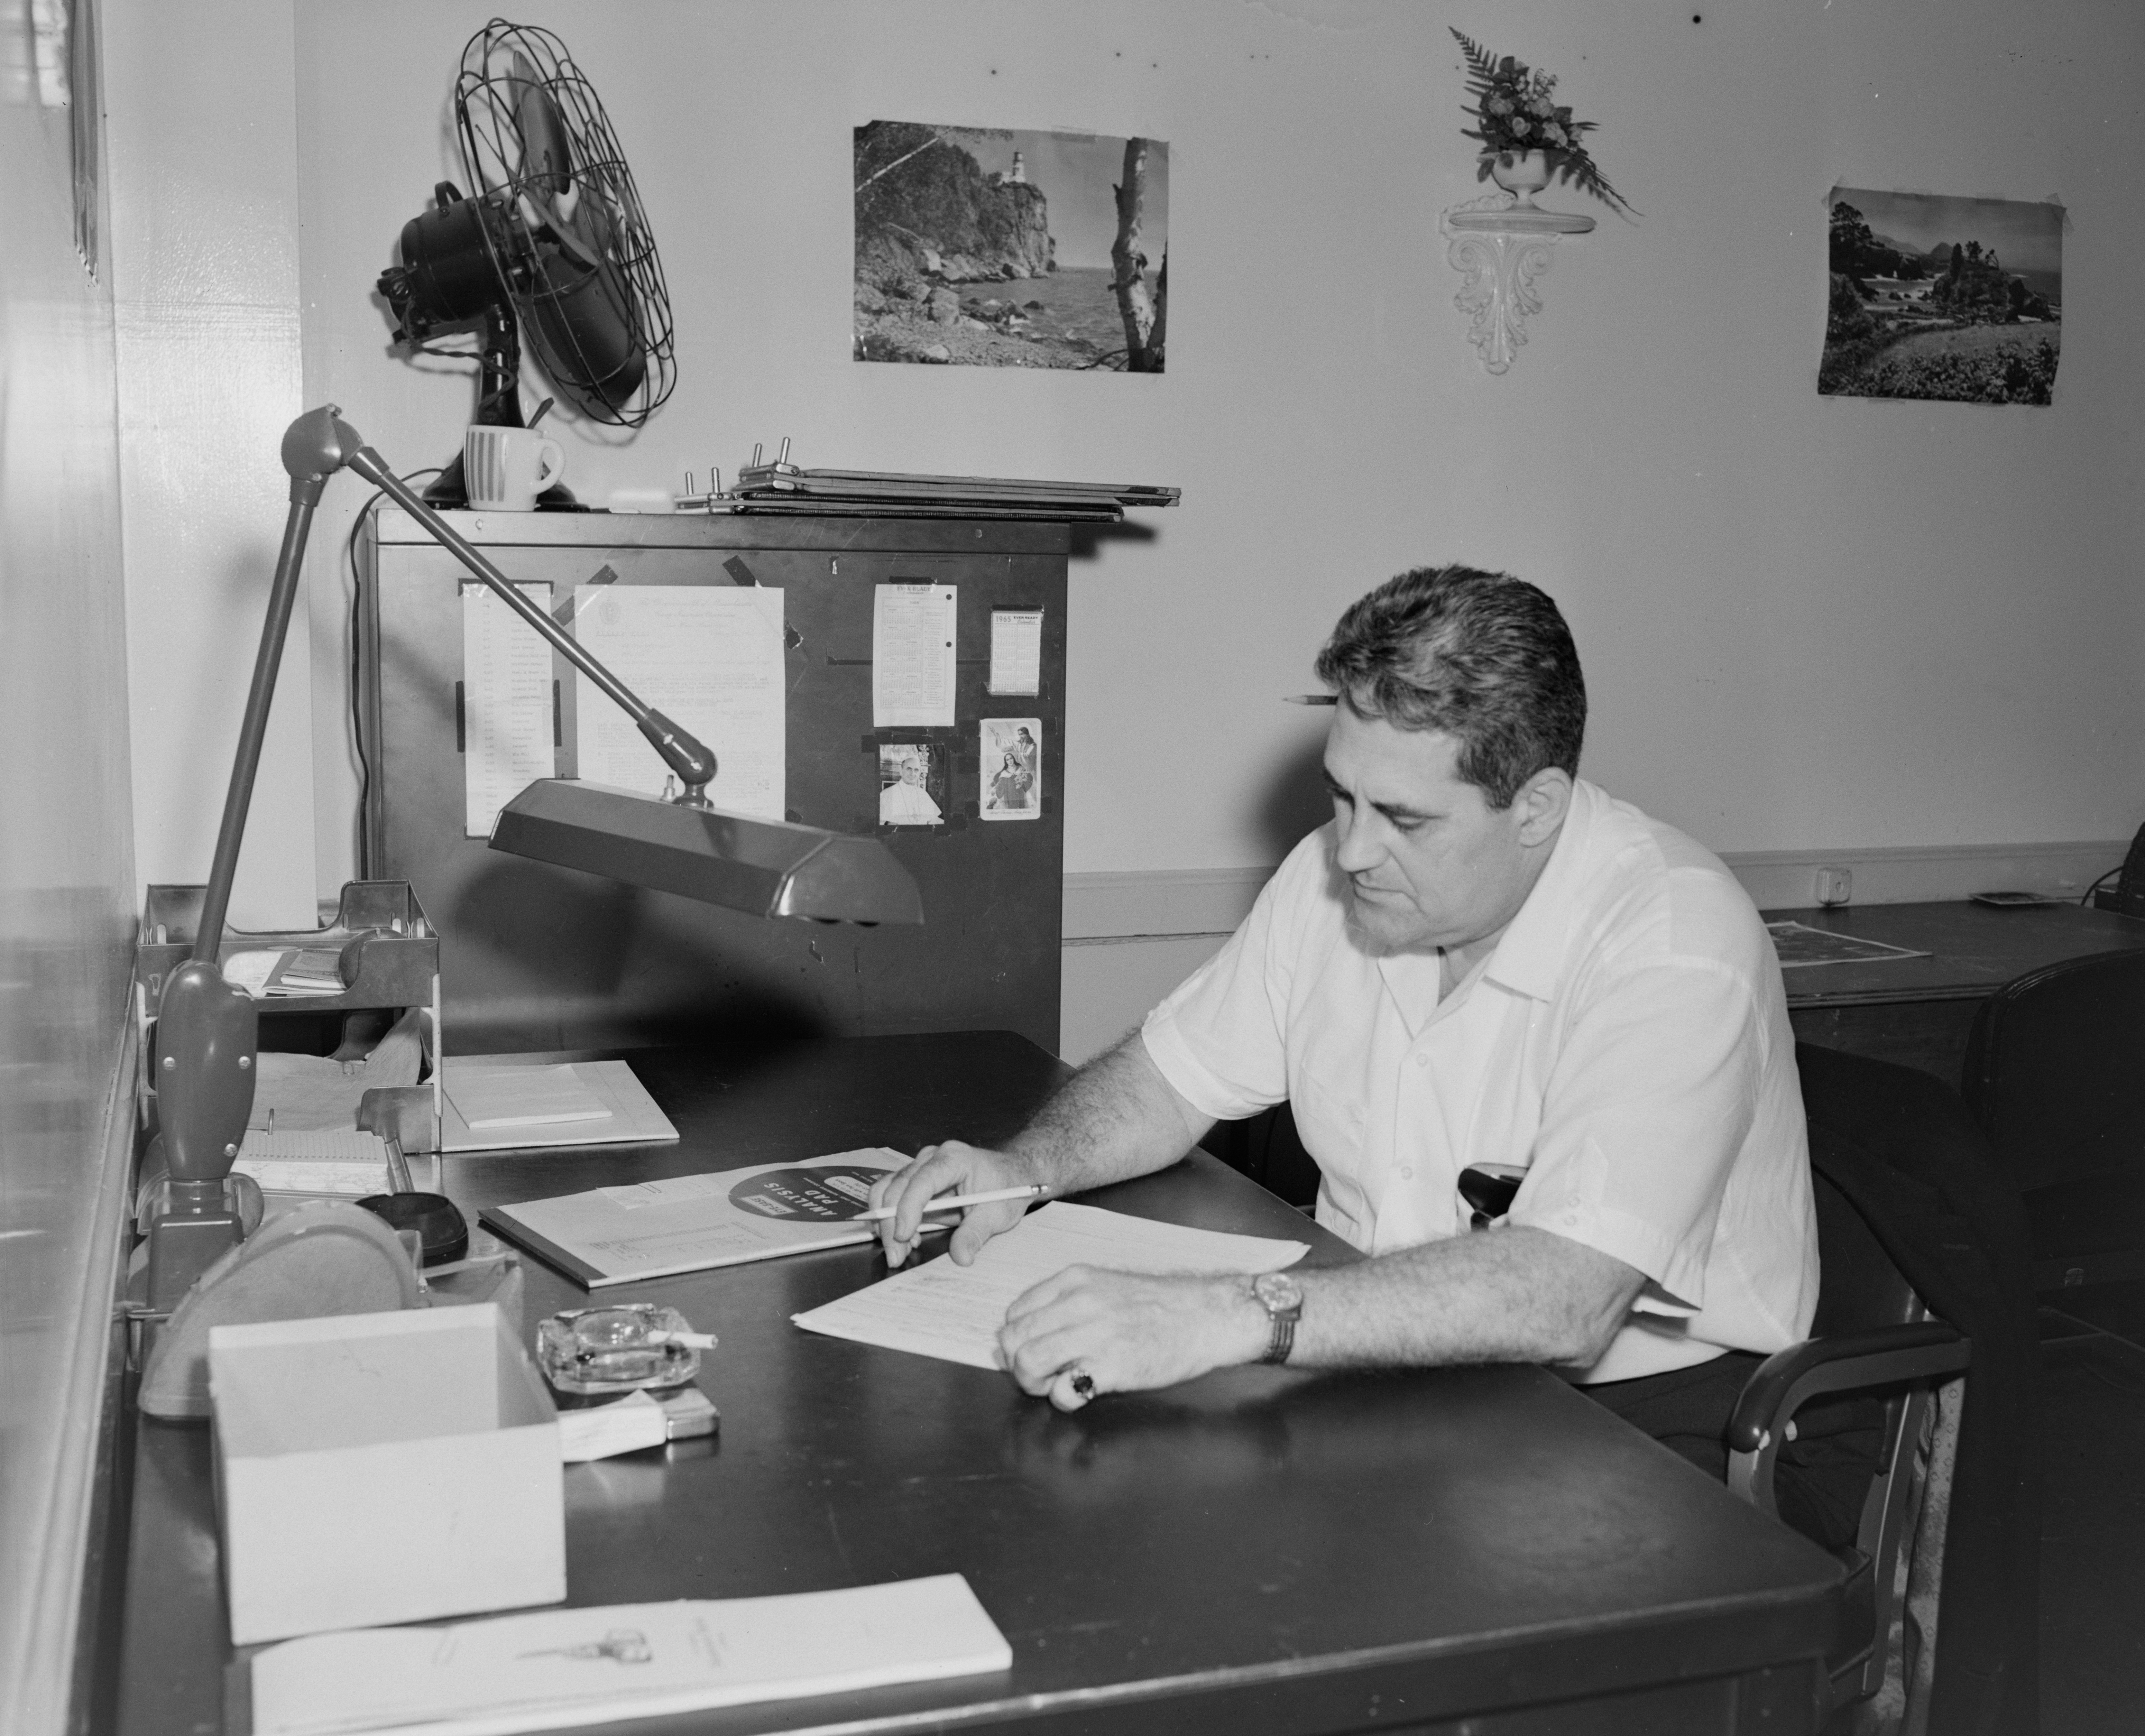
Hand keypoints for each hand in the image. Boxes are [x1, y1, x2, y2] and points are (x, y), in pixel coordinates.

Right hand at [869, 1140, 1037, 1268]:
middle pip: (898, 1187)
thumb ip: (975, 1234)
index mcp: (954, 1159)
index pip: (922, 1181)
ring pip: (888, 1190)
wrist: (1011, 1176)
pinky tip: (906, 1238)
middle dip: (891, 1223)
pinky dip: (891, 1218)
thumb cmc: (1006, 1188)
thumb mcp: (996, 1214)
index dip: (908, 1208)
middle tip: (896, 1255)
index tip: (904, 1236)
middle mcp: (932, 1158)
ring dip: (886, 1222)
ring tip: (899, 1250)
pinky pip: (893, 1196)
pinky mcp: (917, 1180)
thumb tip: (961, 1257)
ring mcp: (921, 1167)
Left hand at [998, 1267, 1268, 1410]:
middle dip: (1020, 1364)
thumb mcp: (1104, 1286)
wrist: (1206, 1315)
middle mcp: (1078, 1302)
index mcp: (1073, 1280)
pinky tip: (1083, 1393)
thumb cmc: (1158, 1306)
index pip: (1013, 1314)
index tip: (1037, 1350)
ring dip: (1035, 1383)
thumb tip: (1028, 1333)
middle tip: (1045, 1374)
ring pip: (1027, 1363)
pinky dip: (1064, 1399)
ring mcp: (1095, 1334)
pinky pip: (1062, 1392)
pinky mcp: (1113, 1367)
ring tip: (1059, 1384)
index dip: (1018, 1339)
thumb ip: (1066, 1303)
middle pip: (1012, 1339)